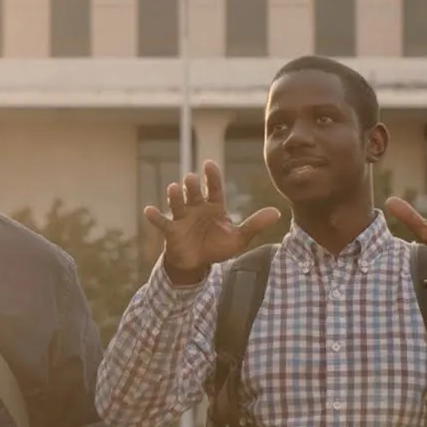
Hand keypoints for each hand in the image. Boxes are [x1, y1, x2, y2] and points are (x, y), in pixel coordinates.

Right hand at [143, 160, 280, 282]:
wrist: (198, 263)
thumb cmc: (217, 246)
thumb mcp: (238, 237)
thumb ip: (255, 224)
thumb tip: (277, 212)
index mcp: (214, 207)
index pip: (214, 188)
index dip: (212, 176)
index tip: (209, 163)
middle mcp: (197, 208)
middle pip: (194, 193)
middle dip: (193, 186)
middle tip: (192, 179)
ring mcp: (183, 218)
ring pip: (178, 203)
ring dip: (175, 196)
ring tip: (174, 188)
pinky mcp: (172, 231)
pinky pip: (162, 222)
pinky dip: (155, 216)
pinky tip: (149, 210)